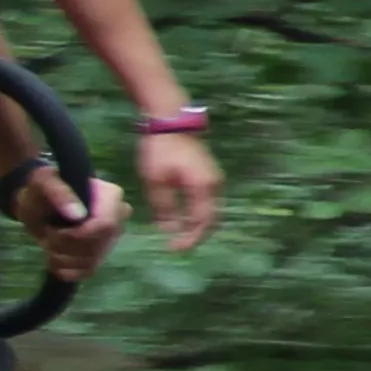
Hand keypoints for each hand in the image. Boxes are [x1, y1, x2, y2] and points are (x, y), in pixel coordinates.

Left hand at [20, 167, 123, 283]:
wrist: (38, 205)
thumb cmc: (41, 190)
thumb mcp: (43, 183)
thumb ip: (59, 192)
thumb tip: (78, 215)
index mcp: (111, 197)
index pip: (107, 225)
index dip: (78, 235)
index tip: (55, 231)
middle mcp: (119, 218)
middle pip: (97, 246)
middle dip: (65, 245)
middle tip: (48, 233)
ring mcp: (111, 239)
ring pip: (90, 261)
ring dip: (61, 257)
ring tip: (50, 241)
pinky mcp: (101, 255)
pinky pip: (87, 271)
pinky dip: (65, 269)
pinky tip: (55, 256)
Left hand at [136, 129, 219, 255]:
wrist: (171, 121)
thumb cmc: (160, 150)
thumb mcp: (156, 181)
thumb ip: (164, 207)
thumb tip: (169, 230)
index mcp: (203, 188)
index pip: (202, 222)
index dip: (190, 239)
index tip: (175, 249)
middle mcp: (215, 186)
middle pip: (211, 218)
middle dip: (196, 234)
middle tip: (177, 245)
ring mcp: (214, 179)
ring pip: (210, 210)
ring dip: (197, 224)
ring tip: (178, 233)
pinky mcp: (208, 175)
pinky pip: (207, 201)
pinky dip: (197, 212)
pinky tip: (182, 216)